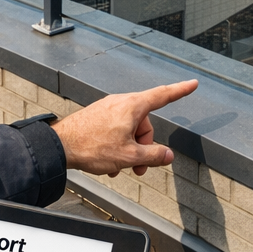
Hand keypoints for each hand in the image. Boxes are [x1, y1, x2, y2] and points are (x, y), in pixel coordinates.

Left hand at [50, 80, 197, 176]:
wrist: (60, 146)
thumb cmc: (91, 146)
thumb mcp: (129, 156)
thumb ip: (153, 156)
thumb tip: (167, 155)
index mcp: (132, 106)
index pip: (163, 95)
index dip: (180, 90)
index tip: (192, 84)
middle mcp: (120, 103)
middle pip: (145, 124)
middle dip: (144, 146)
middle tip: (138, 167)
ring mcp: (107, 109)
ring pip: (129, 130)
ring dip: (129, 150)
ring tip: (119, 167)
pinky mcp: (97, 117)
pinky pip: (116, 131)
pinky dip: (117, 147)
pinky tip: (109, 163)